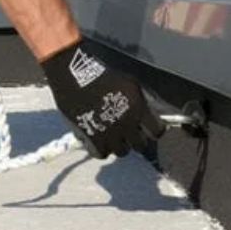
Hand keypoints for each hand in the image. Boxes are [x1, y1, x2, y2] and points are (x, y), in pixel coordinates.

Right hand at [41, 41, 165, 157]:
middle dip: (135, 139)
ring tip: (111, 135)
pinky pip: (102, 154)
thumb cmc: (102, 75)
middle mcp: (127, 124)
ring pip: (121, 152)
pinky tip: (98, 138)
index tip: (146, 127)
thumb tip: (153, 113)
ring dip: (118, 144)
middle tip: (127, 132)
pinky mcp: (92, 138)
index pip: (157, 131)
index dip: (152, 130)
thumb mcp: (130, 83)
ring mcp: (110, 132)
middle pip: (140, 145)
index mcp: (138, 109)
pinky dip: (101, 148)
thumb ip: (144, 100)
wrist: (74, 75)